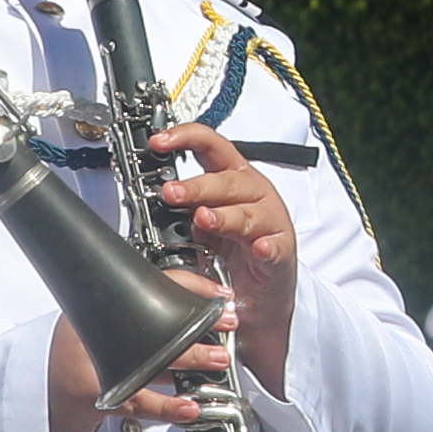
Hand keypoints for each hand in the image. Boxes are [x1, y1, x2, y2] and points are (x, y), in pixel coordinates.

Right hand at [46, 272, 232, 431]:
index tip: (219, 294)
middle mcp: (93, 331)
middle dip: (197, 327)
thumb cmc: (78, 357)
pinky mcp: (97, 397)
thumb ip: (135, 314)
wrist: (42, 394)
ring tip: (216, 361)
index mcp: (97, 305)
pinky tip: (189, 408)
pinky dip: (169, 408)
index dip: (191, 286)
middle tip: (225, 325)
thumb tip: (195, 302)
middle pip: (155, 326)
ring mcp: (93, 365)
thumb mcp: (97, 324)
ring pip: (153, 364)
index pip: (151, 284)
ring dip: (191, 364)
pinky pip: (140, 403)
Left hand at [149, 122, 299, 382]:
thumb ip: (184, 209)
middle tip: (171, 193)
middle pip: (228, 181)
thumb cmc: (233, 251)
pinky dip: (265, 246)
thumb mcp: (202, 225)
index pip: (212, 147)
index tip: (159, 142)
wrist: (259, 294)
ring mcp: (270, 221)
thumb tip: (151, 199)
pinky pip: (274, 246)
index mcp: (233, 179)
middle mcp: (254, 193)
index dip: (186, 138)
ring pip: (248, 213)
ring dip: (224, 216)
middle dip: (197, 187)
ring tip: (204, 219)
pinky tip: (257, 248)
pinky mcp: (281, 251)